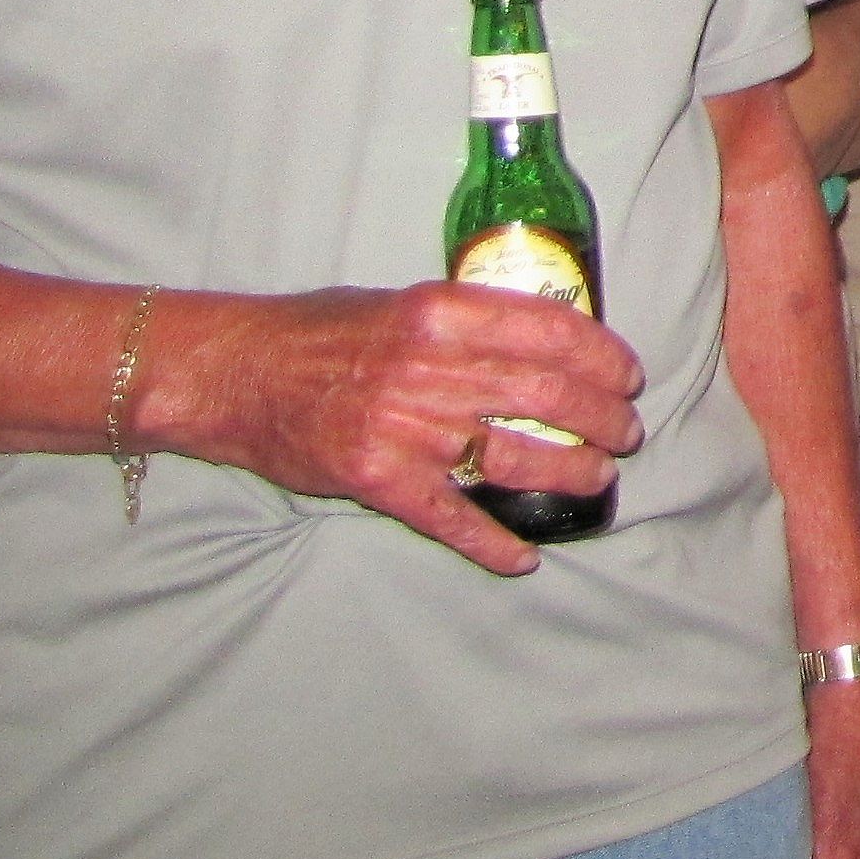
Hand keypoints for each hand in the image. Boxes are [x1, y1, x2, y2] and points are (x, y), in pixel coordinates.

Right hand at [143, 282, 644, 576]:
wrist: (233, 374)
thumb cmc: (319, 332)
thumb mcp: (402, 300)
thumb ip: (468, 320)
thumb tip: (545, 340)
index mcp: (441, 313)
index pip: (550, 331)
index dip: (602, 357)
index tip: (626, 376)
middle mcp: (430, 368)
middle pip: (545, 395)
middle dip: (600, 418)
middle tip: (625, 432)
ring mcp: (405, 428)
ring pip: (513, 455)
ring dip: (569, 470)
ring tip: (597, 476)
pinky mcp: (378, 480)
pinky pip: (451, 518)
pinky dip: (492, 544)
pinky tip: (522, 558)